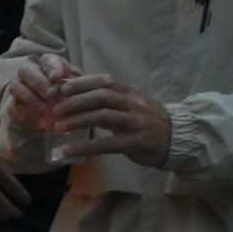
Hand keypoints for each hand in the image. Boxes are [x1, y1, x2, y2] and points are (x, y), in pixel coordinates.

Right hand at [4, 53, 78, 136]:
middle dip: (38, 82)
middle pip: (25, 69)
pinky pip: (12, 107)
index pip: (47, 60)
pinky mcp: (13, 107)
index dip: (50, 67)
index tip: (57, 78)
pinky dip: (27, 116)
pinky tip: (41, 124)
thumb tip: (61, 82)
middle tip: (51, 96)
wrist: (66, 125)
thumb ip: (75, 84)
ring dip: (31, 98)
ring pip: (15, 86)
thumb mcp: (81, 93)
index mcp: (51, 67)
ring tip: (47, 111)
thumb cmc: (75, 104)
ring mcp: (20, 90)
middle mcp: (32, 75)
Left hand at [50, 73, 172, 167]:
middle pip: (102, 96)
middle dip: (76, 101)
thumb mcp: (131, 104)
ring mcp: (135, 123)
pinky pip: (105, 144)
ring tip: (58, 126)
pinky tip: (67, 150)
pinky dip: (83, 147)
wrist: (176, 138)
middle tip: (56, 109)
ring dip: (78, 120)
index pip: (106, 81)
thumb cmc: (146, 120)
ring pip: (103, 116)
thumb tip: (78, 93)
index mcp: (131, 92)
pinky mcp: (133, 143)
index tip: (63, 88)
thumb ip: (110, 99)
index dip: (83, 82)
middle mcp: (134, 104)